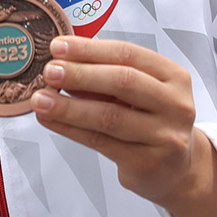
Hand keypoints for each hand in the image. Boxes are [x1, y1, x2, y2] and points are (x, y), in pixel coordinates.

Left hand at [33, 35, 216, 216]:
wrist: (176, 170)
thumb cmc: (150, 121)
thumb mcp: (139, 93)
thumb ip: (106, 75)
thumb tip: (61, 62)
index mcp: (174, 77)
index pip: (129, 55)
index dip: (90, 49)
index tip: (58, 47)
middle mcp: (175, 104)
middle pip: (123, 82)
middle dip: (80, 74)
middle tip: (49, 71)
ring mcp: (164, 136)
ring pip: (109, 116)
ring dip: (69, 106)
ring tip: (40, 100)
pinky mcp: (146, 162)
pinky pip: (100, 141)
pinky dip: (69, 129)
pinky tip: (49, 120)